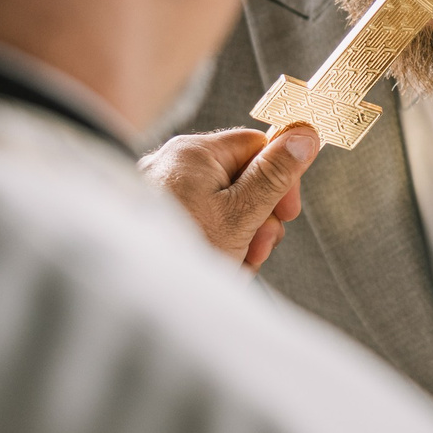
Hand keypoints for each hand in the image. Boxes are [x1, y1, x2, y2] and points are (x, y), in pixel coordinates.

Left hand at [140, 125, 319, 269]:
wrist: (128, 296)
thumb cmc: (181, 252)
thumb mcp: (241, 215)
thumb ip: (275, 175)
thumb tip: (305, 135)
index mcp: (193, 152)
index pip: (256, 146)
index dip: (280, 179)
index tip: (287, 214)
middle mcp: (172, 164)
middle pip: (240, 179)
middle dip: (257, 219)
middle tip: (255, 249)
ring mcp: (159, 192)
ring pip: (221, 206)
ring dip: (238, 238)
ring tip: (231, 265)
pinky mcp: (155, 217)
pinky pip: (198, 221)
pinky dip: (212, 244)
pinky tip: (212, 268)